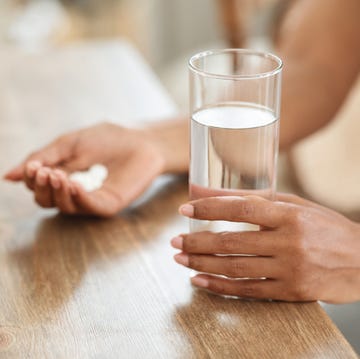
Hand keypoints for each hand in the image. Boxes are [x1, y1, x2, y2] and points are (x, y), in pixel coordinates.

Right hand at [4, 122, 168, 216]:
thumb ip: (42, 158)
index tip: (35, 166)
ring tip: (57, 175)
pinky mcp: (109, 204)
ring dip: (57, 192)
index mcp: (62, 177)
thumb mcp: (69, 144)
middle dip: (42, 187)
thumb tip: (8, 177)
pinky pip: (90, 206)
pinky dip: (78, 197)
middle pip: (47, 201)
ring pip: (65, 206)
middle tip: (44, 172)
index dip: (33, 178)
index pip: (39, 187)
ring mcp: (92, 200)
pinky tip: (73, 184)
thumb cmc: (107, 139)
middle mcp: (74, 192)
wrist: (140, 139)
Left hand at [172, 194, 359, 302]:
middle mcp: (289, 241)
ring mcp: (290, 269)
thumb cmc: (323, 226)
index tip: (185, 209)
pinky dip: (220, 286)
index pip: (241, 209)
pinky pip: (248, 291)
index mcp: (289, 214)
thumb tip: (208, 191)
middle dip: (197, 242)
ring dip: (202, 264)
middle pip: (231, 243)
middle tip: (175, 242)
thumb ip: (250, 199)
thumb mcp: (291, 204)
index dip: (209, 208)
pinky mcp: (292, 292)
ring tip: (181, 259)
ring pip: (235, 268)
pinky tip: (199, 281)